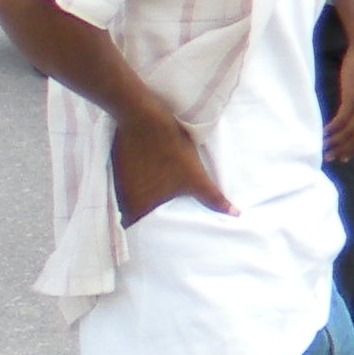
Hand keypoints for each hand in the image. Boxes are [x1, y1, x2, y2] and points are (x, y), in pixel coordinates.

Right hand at [111, 109, 231, 224]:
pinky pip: (128, 182)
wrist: (144, 116)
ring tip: (158, 202)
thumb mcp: (196, 177)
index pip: (135, 229)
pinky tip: (151, 180)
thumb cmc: (171, 150)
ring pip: (130, 198)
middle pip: (132, 215)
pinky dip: (138, 184)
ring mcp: (118, 180)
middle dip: (145, 219)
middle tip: (162, 222)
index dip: (145, 235)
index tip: (157, 238)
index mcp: (137, 206)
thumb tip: (235, 215)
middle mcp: (123, 197)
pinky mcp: (118, 165)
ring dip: (142, 200)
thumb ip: (212, 199)